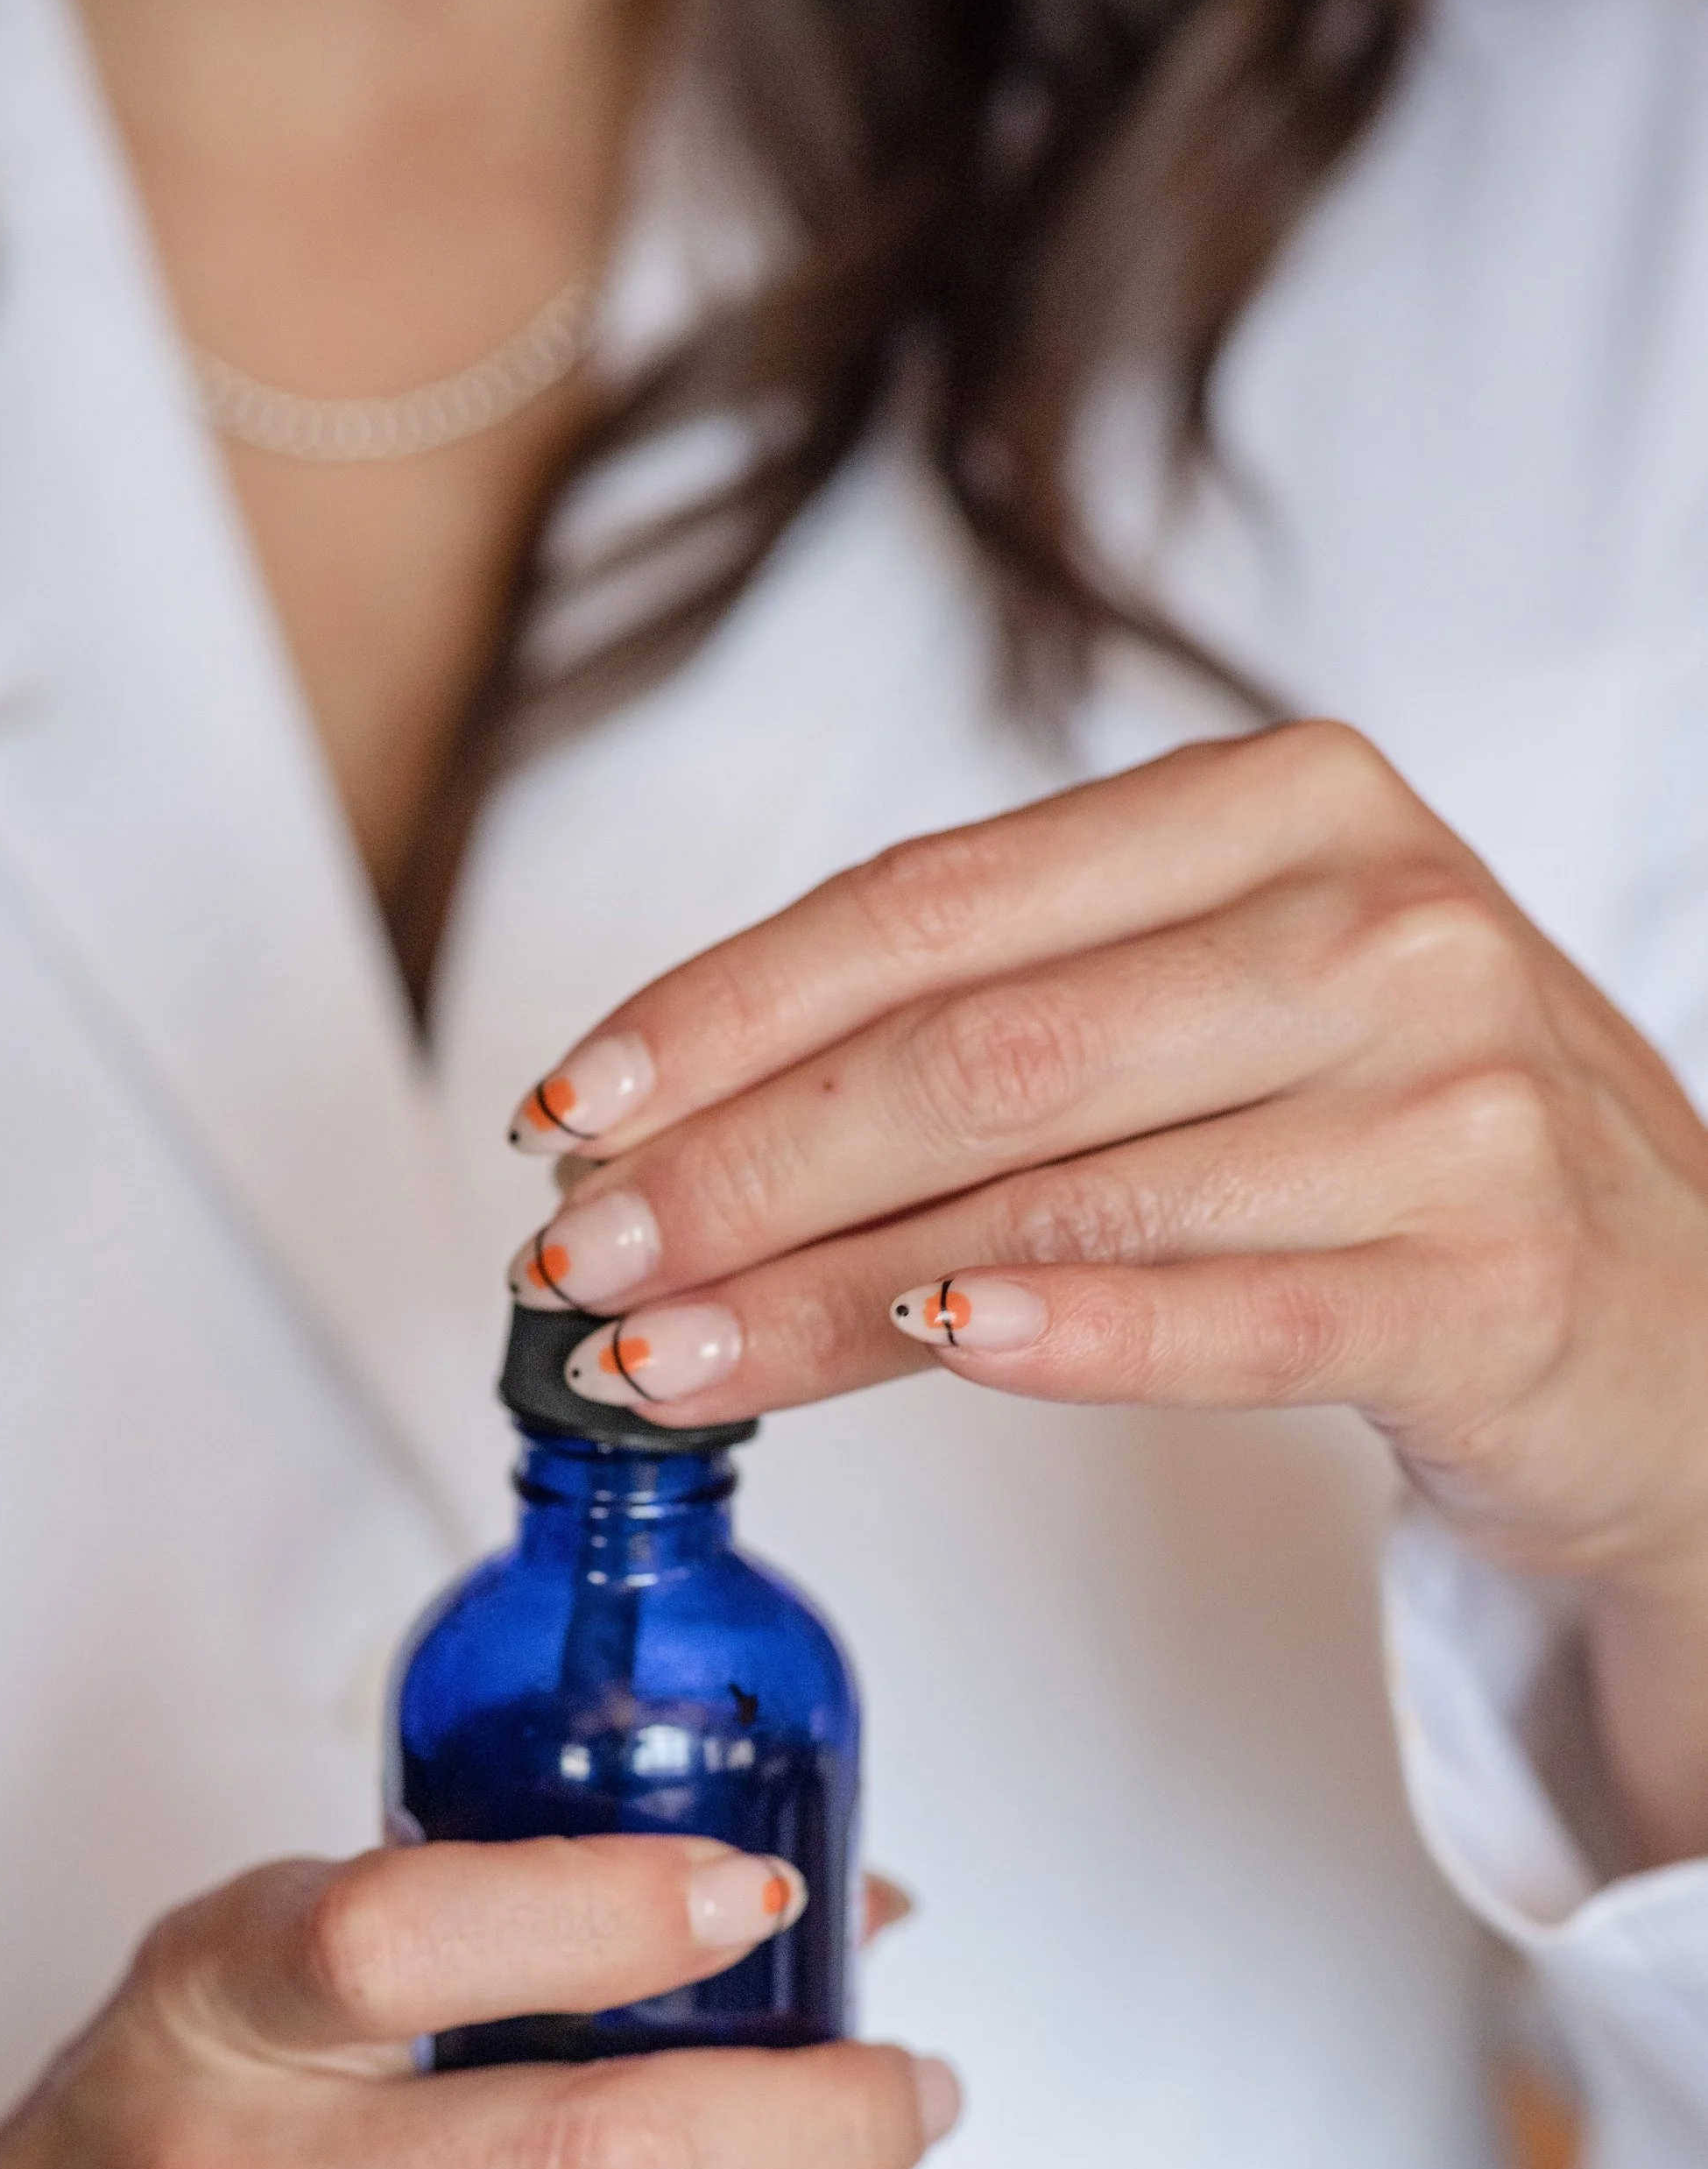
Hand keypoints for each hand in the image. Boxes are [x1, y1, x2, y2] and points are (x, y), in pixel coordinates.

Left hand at [506, 725, 1707, 1860]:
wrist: (1681, 1318)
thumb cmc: (1411, 1151)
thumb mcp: (1233, 1010)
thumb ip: (1019, 1020)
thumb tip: (692, 1126)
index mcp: (1280, 809)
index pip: (936, 906)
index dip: (726, 1010)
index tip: (572, 1106)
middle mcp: (1373, 925)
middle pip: (973, 1054)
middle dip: (734, 1168)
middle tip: (577, 1260)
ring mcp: (1447, 1101)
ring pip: (1058, 1199)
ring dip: (822, 1292)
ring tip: (661, 1359)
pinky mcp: (1488, 1281)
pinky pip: (1228, 1315)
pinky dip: (1065, 1338)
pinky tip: (925, 1353)